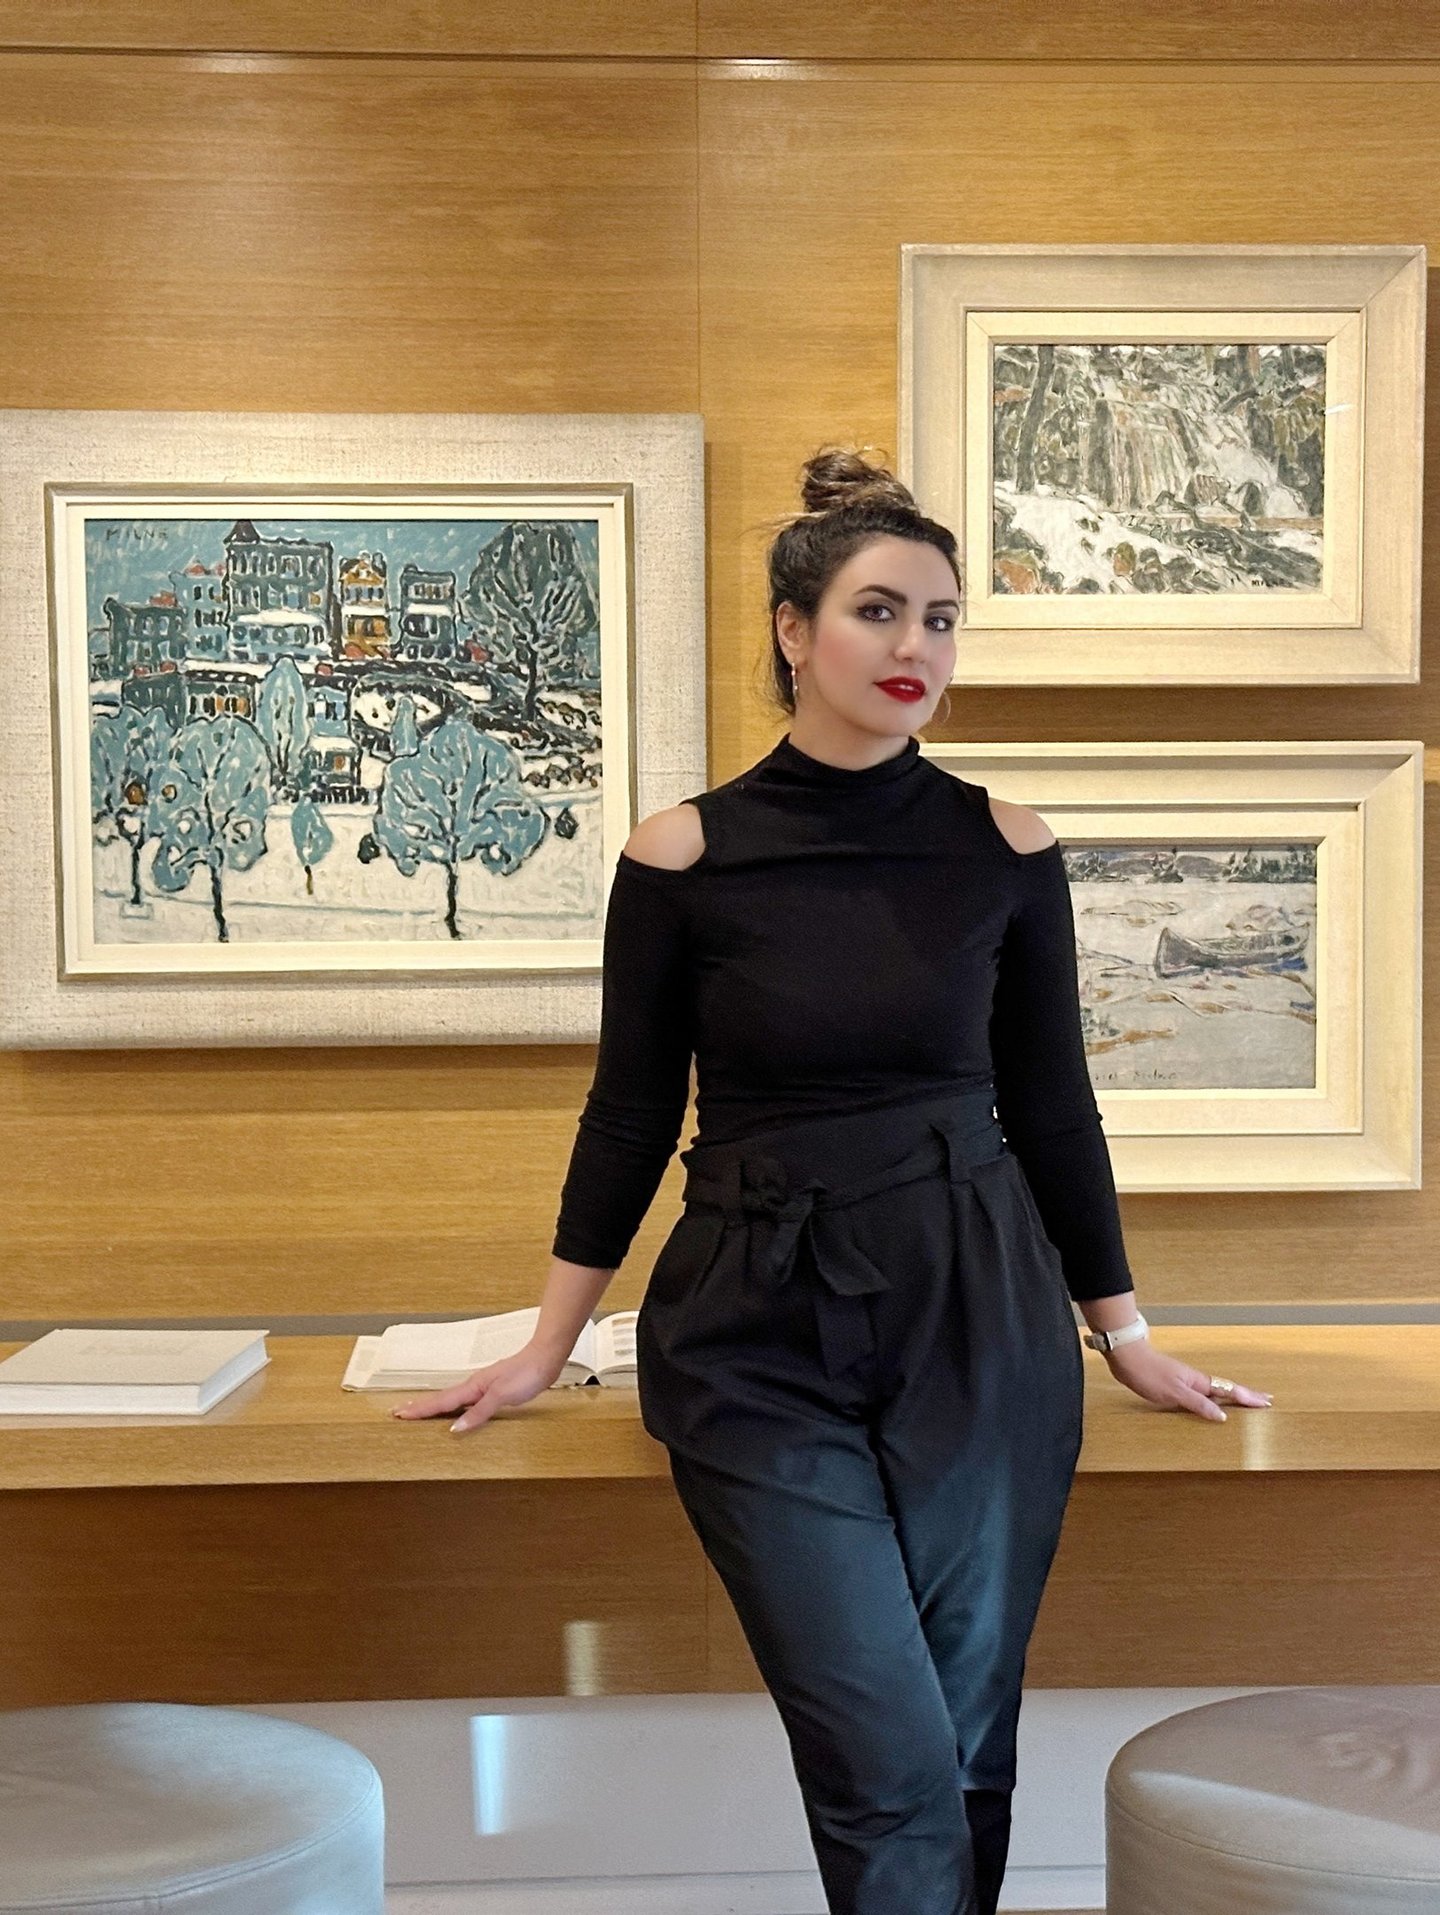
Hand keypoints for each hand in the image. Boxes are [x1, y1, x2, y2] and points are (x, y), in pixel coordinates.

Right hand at [390, 1340, 568, 1433]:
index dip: (420, 1409)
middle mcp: (475, 1386)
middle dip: (421, 1406)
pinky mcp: (495, 1389)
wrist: (546, 1358)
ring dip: (436, 1406)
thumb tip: (455, 1427)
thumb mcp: (502, 1395)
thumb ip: (480, 1411)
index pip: (441, 1401)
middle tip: (399, 1412)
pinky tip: (459, 1411)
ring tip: (421, 1412)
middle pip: (442, 1399)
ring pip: (454, 1399)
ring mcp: (485, 1387)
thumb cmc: (527, 1374)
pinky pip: (468, 1401)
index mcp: (473, 1387)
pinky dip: (456, 1407)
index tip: (399, 1414)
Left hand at [1101, 1340, 1273, 1421]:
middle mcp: (1196, 1381)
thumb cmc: (1149, 1374)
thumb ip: (1199, 1404)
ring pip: (1216, 1391)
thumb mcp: (1175, 1393)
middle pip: (1227, 1389)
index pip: (1230, 1391)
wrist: (1127, 1357)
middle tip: (1266, 1400)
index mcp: (1200, 1382)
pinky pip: (1202, 1393)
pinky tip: (1212, 1403)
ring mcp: (1186, 1381)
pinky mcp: (1176, 1384)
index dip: (1248, 1398)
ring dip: (1232, 1397)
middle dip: (1247, 1395)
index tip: (1267, 1403)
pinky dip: (1214, 1398)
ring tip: (1246, 1403)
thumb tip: (1223, 1416)